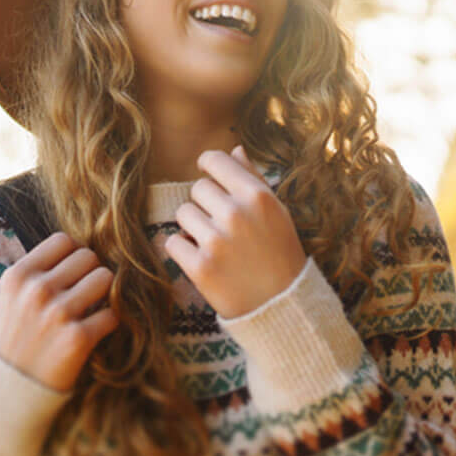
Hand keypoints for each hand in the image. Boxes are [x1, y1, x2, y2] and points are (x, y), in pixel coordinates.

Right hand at [0, 231, 118, 391]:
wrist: (9, 393)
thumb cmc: (6, 343)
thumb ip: (22, 274)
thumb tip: (59, 250)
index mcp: (17, 277)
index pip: (63, 241)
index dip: (72, 255)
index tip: (72, 273)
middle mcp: (37, 291)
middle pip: (88, 257)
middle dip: (90, 273)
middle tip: (84, 293)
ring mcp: (58, 314)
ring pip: (105, 279)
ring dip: (103, 294)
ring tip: (92, 308)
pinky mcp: (78, 339)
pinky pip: (112, 314)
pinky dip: (108, 322)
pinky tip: (94, 331)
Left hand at [166, 146, 307, 318]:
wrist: (282, 306)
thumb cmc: (280, 253)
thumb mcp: (276, 212)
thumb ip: (253, 178)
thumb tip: (234, 149)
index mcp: (257, 196)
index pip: (215, 161)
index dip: (209, 166)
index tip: (211, 176)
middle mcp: (236, 214)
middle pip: (197, 189)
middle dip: (205, 204)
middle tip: (223, 225)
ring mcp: (216, 242)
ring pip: (183, 214)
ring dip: (194, 227)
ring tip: (216, 244)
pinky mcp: (199, 268)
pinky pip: (173, 243)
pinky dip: (184, 250)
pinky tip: (203, 259)